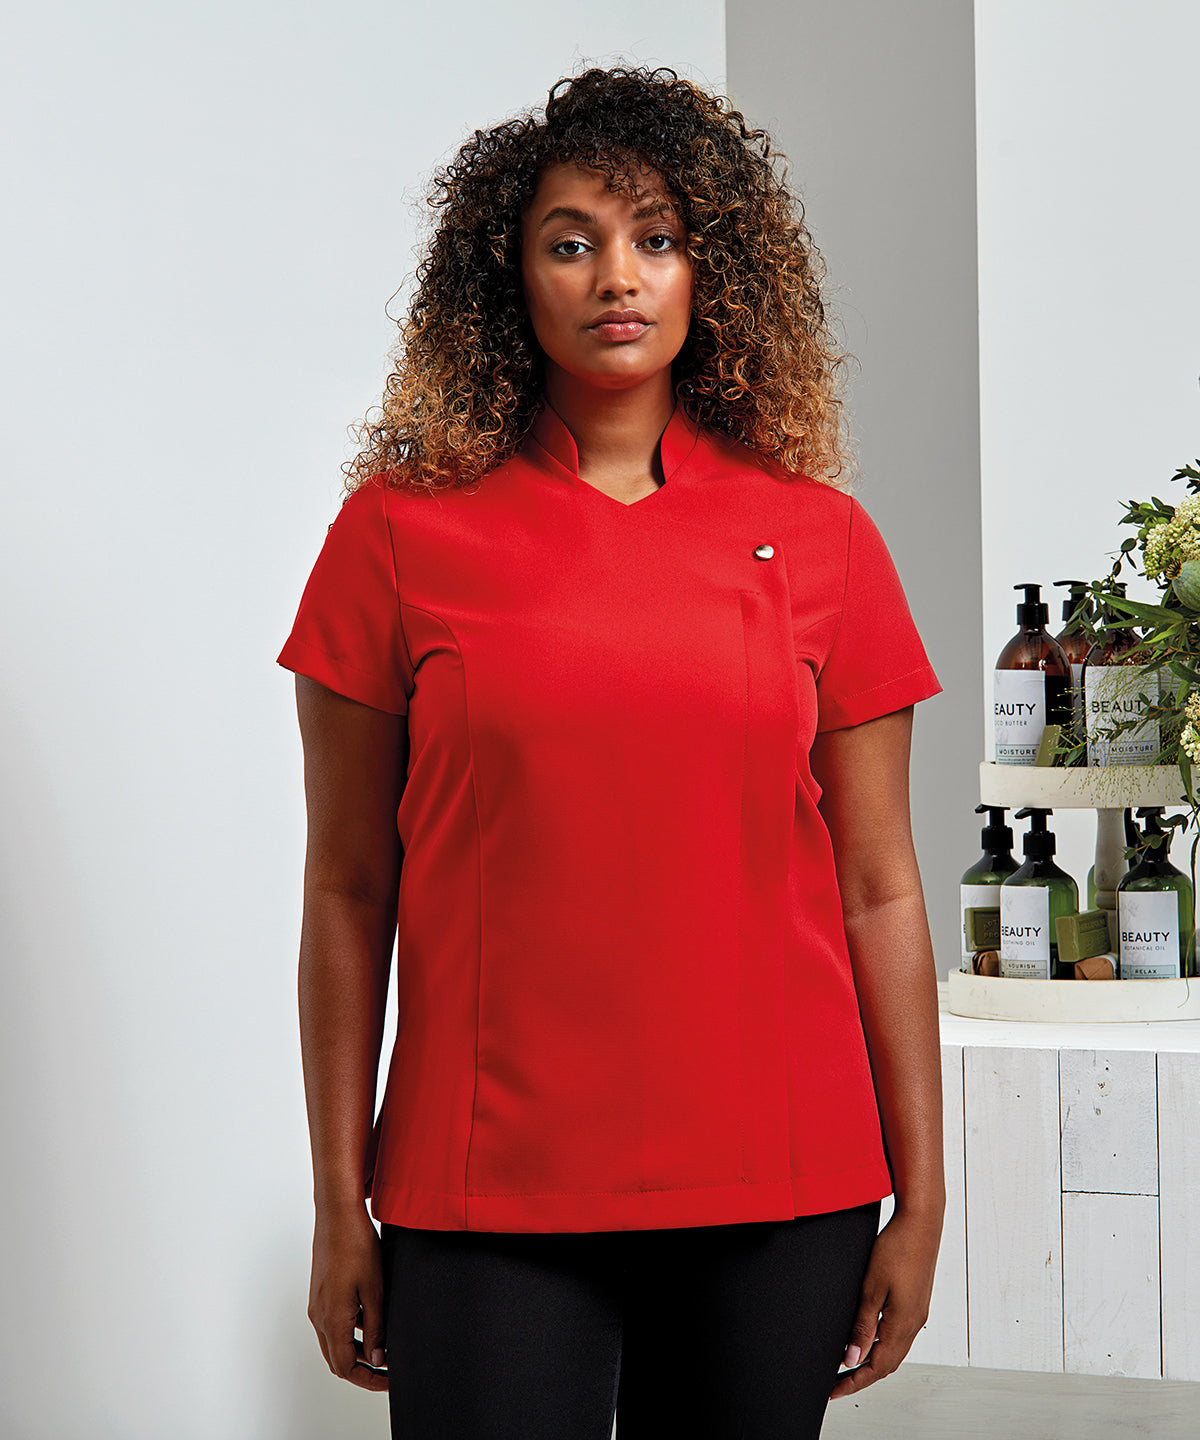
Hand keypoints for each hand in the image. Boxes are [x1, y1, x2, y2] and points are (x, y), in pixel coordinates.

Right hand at [308, 1206, 388, 1391]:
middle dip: (362, 1370)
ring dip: (357, 1351)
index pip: (346, 1367)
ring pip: (334, 1342)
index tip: (389, 1381)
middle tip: (387, 1370)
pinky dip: (350, 1332)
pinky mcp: (321, 1293)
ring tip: (384, 1347)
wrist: (337, 1214)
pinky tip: (371, 1322)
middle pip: (337, 1360)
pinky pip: (332, 1324)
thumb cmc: (355, 1245)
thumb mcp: (375, 1289)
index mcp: (332, 1319)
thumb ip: (377, 1327)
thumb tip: (378, 1358)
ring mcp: (317, 1304)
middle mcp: (319, 1316)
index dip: (369, 1380)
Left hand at [829, 1204, 941, 1399]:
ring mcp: (917, 1314)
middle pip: (886, 1364)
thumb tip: (851, 1360)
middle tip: (836, 1383)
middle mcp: (913, 1324)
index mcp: (902, 1325)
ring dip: (872, 1362)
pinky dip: (882, 1346)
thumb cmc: (896, 1249)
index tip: (832, 1391)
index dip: (853, 1382)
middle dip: (861, 1377)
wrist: (921, 1223)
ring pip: (894, 1351)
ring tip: (848, 1366)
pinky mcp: (917, 1302)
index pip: (876, 1367)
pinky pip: (899, 1336)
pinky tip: (868, 1339)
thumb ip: (862, 1326)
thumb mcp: (871, 1288)